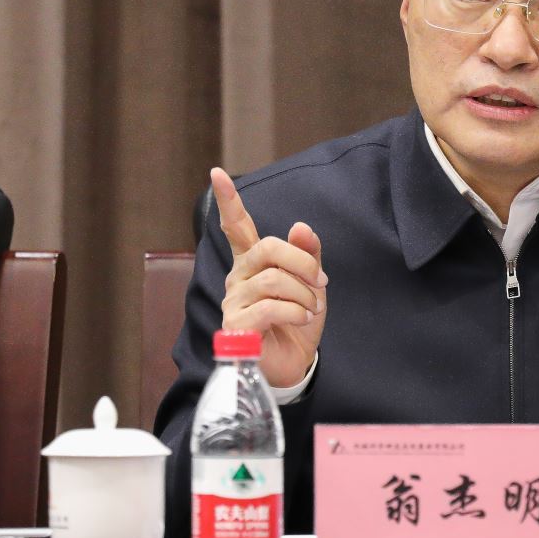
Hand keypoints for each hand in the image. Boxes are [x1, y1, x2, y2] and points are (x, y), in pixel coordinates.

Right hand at [209, 167, 326, 388]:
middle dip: (301, 261)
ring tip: (310, 308)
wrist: (295, 364)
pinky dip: (294, 312)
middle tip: (320, 281)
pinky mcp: (237, 327)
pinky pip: (268, 308)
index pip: (236, 227)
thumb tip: (301, 227)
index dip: (228, 200)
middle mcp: (238, 277)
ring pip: (273, 280)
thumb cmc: (297, 321)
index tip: (217, 173)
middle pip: (267, 248)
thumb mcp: (311, 284)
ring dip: (303, 294)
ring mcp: (234, 301)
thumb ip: (307, 255)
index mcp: (253, 263)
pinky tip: (301, 320)